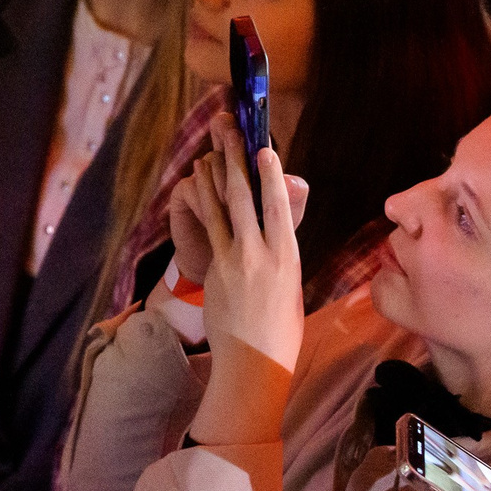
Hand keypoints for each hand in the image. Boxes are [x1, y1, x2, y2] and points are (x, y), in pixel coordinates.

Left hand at [184, 116, 304, 446]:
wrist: (255, 361)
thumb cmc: (282, 328)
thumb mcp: (293, 283)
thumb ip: (284, 248)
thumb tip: (280, 221)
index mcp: (288, 257)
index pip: (279, 206)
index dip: (270, 174)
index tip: (264, 148)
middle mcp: (260, 253)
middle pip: (244, 196)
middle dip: (234, 158)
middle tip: (228, 128)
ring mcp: (233, 260)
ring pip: (220, 206)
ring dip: (213, 173)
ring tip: (210, 147)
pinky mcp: (214, 268)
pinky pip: (208, 225)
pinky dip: (202, 200)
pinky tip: (197, 182)